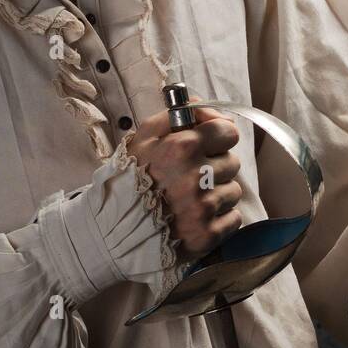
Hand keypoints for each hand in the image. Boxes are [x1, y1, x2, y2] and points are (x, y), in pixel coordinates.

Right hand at [126, 93, 243, 257]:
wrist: (114, 230)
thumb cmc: (130, 178)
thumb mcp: (145, 136)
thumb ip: (178, 114)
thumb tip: (212, 111)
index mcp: (182, 148)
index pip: (228, 132)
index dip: (218, 137)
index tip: (208, 145)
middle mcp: (196, 177)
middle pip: (232, 162)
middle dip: (215, 166)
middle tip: (191, 176)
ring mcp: (203, 209)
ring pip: (233, 191)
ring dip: (217, 193)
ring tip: (191, 199)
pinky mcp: (208, 235)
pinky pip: (232, 218)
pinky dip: (219, 219)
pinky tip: (196, 218)